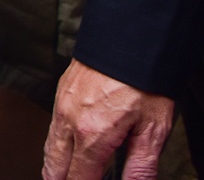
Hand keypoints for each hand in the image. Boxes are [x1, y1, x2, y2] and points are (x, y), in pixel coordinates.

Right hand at [43, 61, 175, 179]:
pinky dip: (56, 151)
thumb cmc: (145, 80)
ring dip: (57, 172)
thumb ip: (141, 168)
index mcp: (92, 136)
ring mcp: (61, 107)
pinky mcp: (61, 95)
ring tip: (70, 179)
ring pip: (49, 153)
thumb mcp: (154, 129)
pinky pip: (51, 132)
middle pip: (54, 172)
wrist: (129, 37)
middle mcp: (69, 123)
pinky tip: (70, 155)